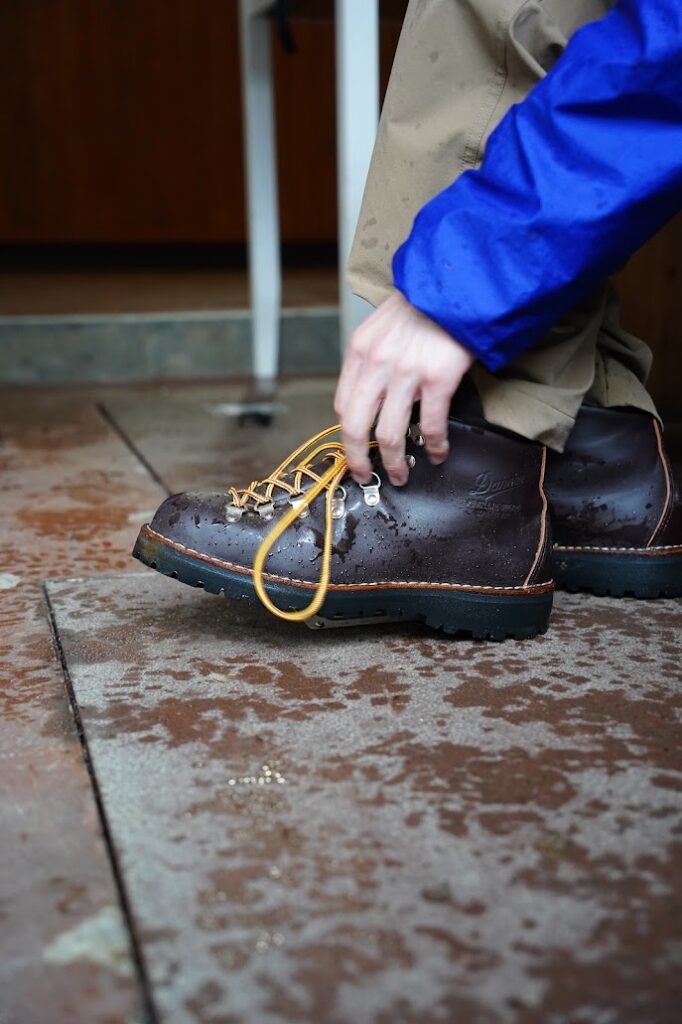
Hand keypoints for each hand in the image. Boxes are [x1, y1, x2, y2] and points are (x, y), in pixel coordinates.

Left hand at [334, 292, 474, 485]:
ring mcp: (406, 372)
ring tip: (401, 475)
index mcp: (360, 350)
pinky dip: (432, 446)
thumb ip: (376, 356)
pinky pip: (430, 425)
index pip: (343, 404)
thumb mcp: (385, 323)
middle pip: (355, 426)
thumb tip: (377, 393)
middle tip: (365, 476)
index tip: (355, 449)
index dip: (347, 434)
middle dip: (357, 459)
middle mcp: (377, 362)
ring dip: (394, 463)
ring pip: (390, 434)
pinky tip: (436, 453)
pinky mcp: (438, 378)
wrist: (460, 279)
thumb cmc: (427, 301)